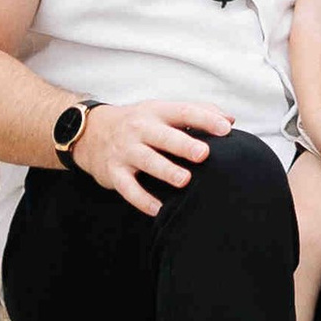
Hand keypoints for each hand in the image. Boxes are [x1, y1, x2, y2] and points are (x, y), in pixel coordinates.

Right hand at [79, 98, 230, 215]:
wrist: (90, 132)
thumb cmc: (138, 123)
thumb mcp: (161, 111)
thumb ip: (196, 112)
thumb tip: (229, 120)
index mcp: (156, 112)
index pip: (183, 111)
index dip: (205, 119)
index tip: (226, 129)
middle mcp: (140, 129)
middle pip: (163, 136)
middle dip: (183, 145)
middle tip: (203, 154)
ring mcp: (125, 151)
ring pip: (146, 161)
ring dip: (165, 171)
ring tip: (184, 180)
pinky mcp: (114, 172)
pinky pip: (128, 188)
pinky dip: (142, 200)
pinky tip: (158, 209)